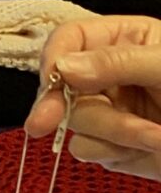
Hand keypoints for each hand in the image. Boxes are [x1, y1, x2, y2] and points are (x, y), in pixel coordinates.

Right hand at [26, 14, 160, 176]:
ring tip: (154, 136)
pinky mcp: (112, 146)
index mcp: (124, 39)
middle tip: (42, 127)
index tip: (52, 82)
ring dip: (113, 134)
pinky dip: (117, 153)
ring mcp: (110, 111)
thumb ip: (118, 62)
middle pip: (61, 88)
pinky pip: (90, 151)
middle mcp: (109, 75)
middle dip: (68, 109)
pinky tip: (148, 148)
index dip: (53, 61)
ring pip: (75, 125)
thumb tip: (65, 67)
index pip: (69, 40)